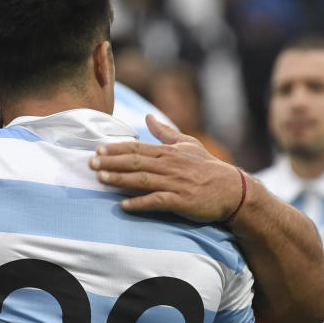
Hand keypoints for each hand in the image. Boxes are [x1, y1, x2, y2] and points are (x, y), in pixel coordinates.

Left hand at [90, 114, 245, 221]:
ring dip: (120, 180)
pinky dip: (140, 203)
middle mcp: (169, 166)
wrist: (232, 190)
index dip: (116, 149)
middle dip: (111, 163)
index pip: (137, 148)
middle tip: (90, 164)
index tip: (97, 150)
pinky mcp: (181, 201)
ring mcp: (175, 183)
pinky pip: (157, 201)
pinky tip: (124, 206)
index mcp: (168, 152)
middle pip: (135, 162)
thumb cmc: (208, 167)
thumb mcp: (188, 144)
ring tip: (101, 180)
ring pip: (142, 180)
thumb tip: (148, 117)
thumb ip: (165, 132)